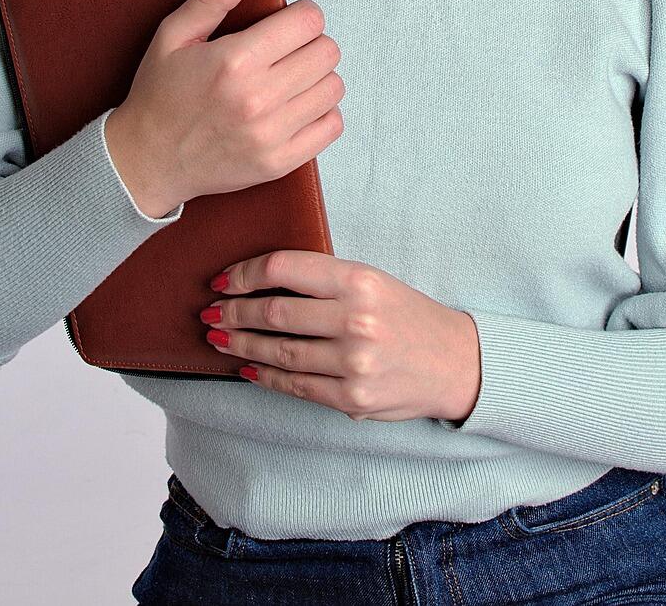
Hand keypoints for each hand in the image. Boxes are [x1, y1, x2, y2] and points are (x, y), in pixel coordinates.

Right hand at [109, 0, 345, 211]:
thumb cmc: (159, 94)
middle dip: (310, 43)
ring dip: (317, 77)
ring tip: (289, 79)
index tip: (285, 23)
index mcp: (234, 61)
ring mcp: (271, 134)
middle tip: (285, 51)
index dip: (300, 15)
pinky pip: (332, 126)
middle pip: (327, 52)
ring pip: (333, 87)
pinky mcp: (279, 162)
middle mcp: (257, 99)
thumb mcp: (174, 34)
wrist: (147, 160)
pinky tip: (295, 107)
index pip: (308, 21)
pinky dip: (321, 112)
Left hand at [201, 250, 481, 423]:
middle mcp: (355, 319)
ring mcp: (353, 363)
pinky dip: (265, 376)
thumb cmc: (407, 316)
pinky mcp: (351, 398)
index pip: (283, 269)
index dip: (244, 274)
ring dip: (241, 345)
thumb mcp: (373, 281)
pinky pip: (295, 385)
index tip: (222, 280)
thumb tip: (260, 282)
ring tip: (220, 339)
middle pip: (273, 313)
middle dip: (233, 313)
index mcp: (358, 280)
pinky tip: (248, 368)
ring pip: (278, 352)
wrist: (456, 362)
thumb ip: (324, 280)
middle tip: (209, 312)